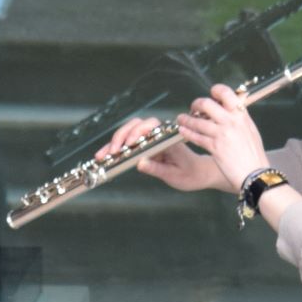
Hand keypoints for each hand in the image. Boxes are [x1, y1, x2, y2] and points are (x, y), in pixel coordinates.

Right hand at [100, 114, 228, 192]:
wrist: (199, 173)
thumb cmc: (190, 174)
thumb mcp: (175, 175)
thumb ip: (157, 169)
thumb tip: (140, 164)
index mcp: (168, 139)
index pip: (151, 126)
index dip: (137, 132)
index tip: (129, 144)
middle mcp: (159, 135)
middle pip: (136, 125)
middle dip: (121, 136)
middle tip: (112, 151)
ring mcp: (151, 140)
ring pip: (129, 133)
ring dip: (115, 142)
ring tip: (102, 155)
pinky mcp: (145, 146)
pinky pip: (128, 144)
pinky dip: (116, 149)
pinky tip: (105, 156)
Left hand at [178, 83, 272, 192]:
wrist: (255, 174)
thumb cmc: (254, 155)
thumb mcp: (250, 130)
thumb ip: (239, 118)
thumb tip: (231, 108)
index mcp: (241, 115)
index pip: (227, 93)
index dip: (216, 91)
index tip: (210, 94)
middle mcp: (231, 121)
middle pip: (207, 104)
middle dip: (197, 104)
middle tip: (194, 108)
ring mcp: (222, 134)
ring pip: (198, 121)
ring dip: (186, 119)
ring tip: (181, 119)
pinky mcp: (214, 147)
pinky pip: (196, 136)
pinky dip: (187, 132)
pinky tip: (182, 130)